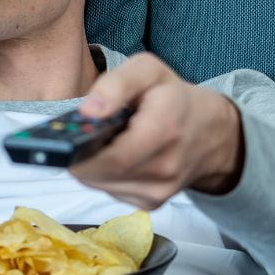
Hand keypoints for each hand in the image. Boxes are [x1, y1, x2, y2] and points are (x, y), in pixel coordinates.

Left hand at [68, 53, 244, 209]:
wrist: (210, 132)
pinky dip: (104, 175)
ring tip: (100, 142)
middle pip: (101, 174)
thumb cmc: (173, 97)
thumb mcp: (148, 70)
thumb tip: (87, 111)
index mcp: (164, 130)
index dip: (80, 153)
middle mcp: (164, 168)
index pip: (112, 158)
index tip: (64, 140)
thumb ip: (117, 83)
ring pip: (102, 185)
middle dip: (81, 156)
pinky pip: (112, 192)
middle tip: (76, 136)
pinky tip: (113, 156)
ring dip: (91, 166)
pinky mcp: (151, 204)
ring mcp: (159, 192)